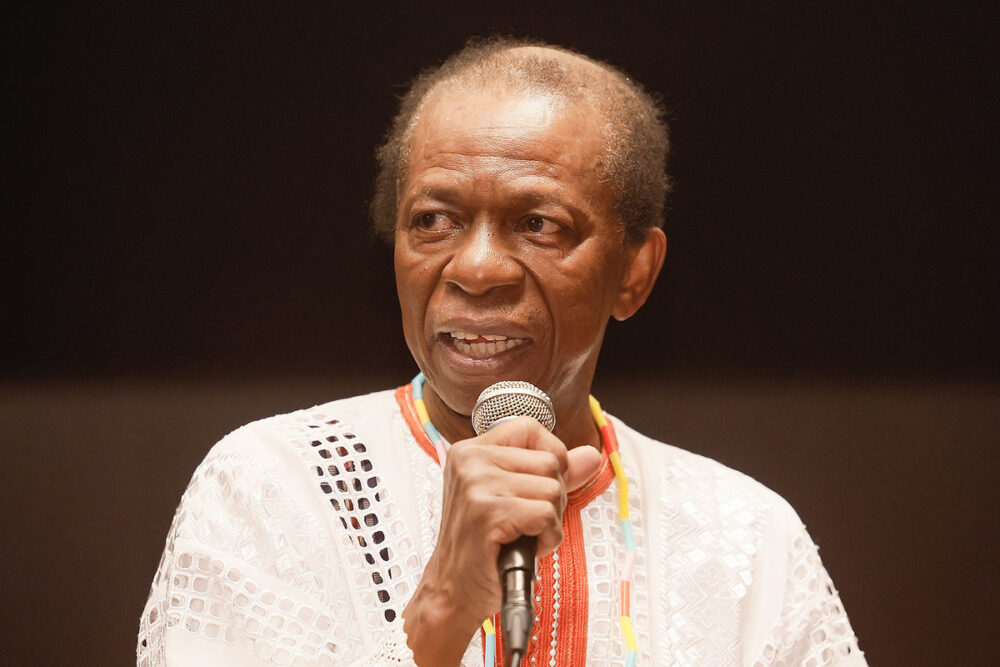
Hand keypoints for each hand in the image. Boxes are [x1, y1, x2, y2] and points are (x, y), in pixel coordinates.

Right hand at [402, 417, 601, 665]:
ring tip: (522, 535)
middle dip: (552, 496)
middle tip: (526, 521)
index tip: (540, 485)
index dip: (550, 456)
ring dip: (549, 520)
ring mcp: (477, 485)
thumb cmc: (483, 545)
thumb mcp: (515, 498)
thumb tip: (591, 454)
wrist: (453, 591)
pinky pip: (546, 514)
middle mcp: (470, 460)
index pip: (529, 428)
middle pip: (549, 461)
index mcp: (471, 450)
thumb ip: (552, 473)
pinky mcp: (488, 512)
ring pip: (552, 488)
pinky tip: (525, 547)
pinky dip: (547, 538)